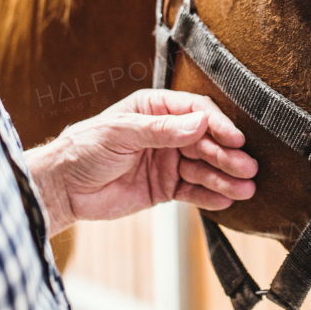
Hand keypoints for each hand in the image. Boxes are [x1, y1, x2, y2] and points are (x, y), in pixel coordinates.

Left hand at [28, 89, 258, 231]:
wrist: (63, 187)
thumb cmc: (85, 148)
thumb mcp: (121, 132)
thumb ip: (161, 130)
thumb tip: (200, 122)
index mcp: (155, 109)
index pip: (195, 112)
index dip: (217, 125)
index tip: (235, 138)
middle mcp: (166, 133)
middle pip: (206, 141)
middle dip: (227, 155)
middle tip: (247, 167)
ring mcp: (168, 161)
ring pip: (204, 168)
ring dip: (225, 178)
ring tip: (246, 188)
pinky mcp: (165, 187)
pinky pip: (193, 191)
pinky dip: (210, 196)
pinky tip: (227, 200)